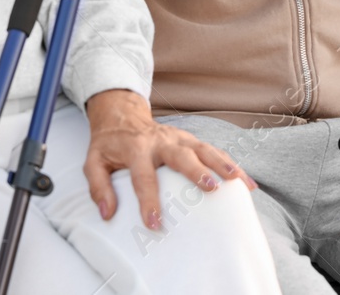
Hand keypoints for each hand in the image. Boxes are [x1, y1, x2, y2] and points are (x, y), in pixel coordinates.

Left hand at [82, 90, 256, 229]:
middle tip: (211, 188)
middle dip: (196, 171)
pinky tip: (245, 181)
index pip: (143, 177)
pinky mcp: (190, 139)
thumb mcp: (93, 162)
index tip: (155, 224)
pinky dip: (230, 163)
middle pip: (181, 156)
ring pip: (204, 149)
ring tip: (239, 182)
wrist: (121, 115)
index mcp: (135, 149)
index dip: (148, 201)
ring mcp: (178, 138)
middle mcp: (161, 141)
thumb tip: (107, 213)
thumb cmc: (109, 144)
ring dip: (222, 164)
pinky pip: (213, 150)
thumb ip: (98, 187)